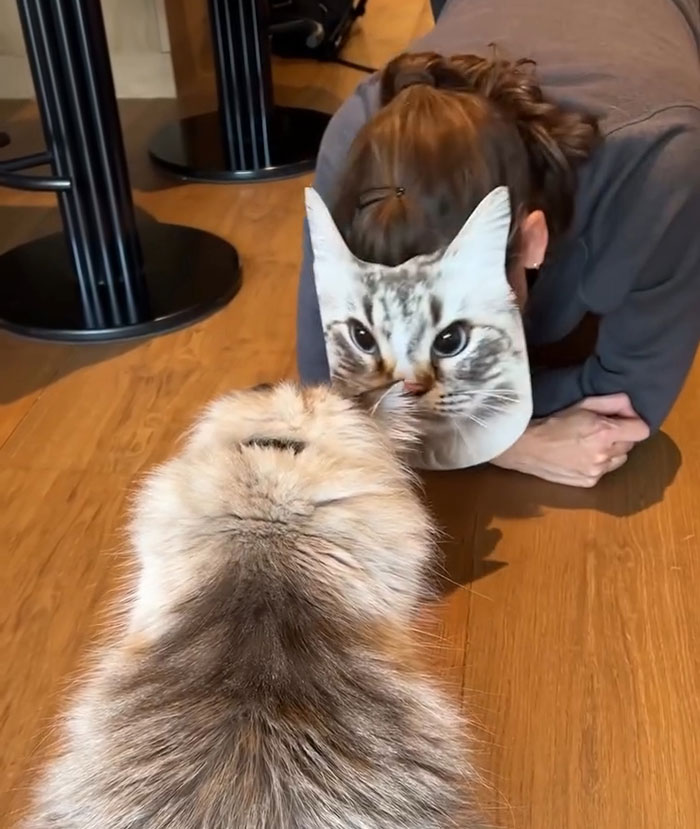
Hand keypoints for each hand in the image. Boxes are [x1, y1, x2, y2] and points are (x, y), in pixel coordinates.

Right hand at [493, 393, 649, 486]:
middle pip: (631, 445)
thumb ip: (612, 402)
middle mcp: (604, 454)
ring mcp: (597, 471)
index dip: (633, 422)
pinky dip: (598, 464)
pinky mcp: (589, 482)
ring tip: (589, 445)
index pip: (642, 430)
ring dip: (611, 452)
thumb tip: (631, 407)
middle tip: (599, 431)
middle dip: (619, 436)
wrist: (526, 447)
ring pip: (620, 460)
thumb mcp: (583, 404)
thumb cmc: (552, 422)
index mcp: (604, 432)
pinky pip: (605, 472)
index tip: (621, 420)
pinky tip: (580, 457)